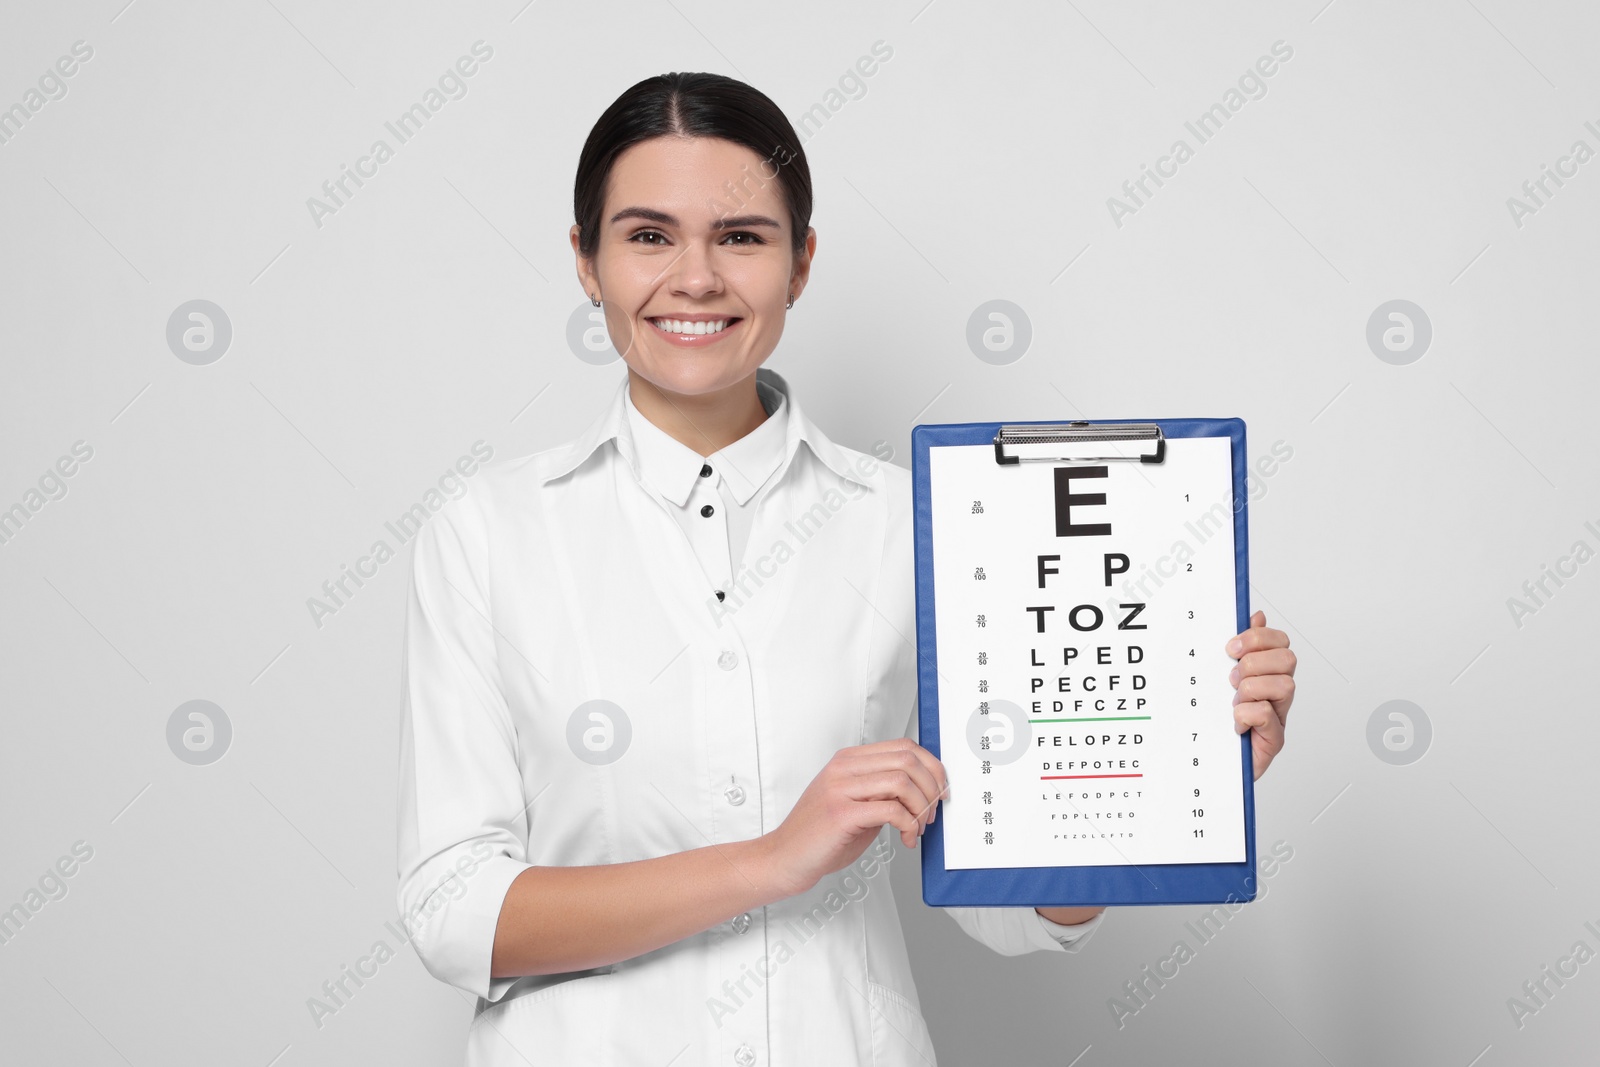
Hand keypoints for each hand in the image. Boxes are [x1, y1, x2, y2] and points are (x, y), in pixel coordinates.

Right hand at [761, 738, 947, 897]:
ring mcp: (840, 788)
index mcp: (848, 760)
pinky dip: (909, 825)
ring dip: (921, 808)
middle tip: (932, 813)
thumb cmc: (820, 835)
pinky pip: (891, 810)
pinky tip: (906, 838)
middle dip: (931, 788)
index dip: (931, 768)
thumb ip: (882, 791)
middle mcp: (843, 768)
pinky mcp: (841, 813)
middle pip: (907, 760)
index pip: (903, 747)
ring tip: (918, 828)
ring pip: (902, 781)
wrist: (784, 858)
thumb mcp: (856, 804)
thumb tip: (923, 791)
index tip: (939, 790)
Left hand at [1227, 609, 1294, 780]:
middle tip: (1232, 677)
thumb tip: (1255, 615)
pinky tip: (1235, 722)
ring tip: (1234, 701)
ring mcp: (1277, 716)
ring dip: (1251, 689)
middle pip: (1287, 659)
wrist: (1209, 766)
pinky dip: (1246, 714)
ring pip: (1284, 685)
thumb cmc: (1216, 722)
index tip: (1231, 646)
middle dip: (1254, 662)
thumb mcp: (1219, 677)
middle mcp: (1276, 694)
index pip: (1280, 642)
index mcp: (1266, 674)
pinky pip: (1266, 714)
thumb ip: (1239, 647)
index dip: (1258, 637)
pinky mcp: (1272, 740)